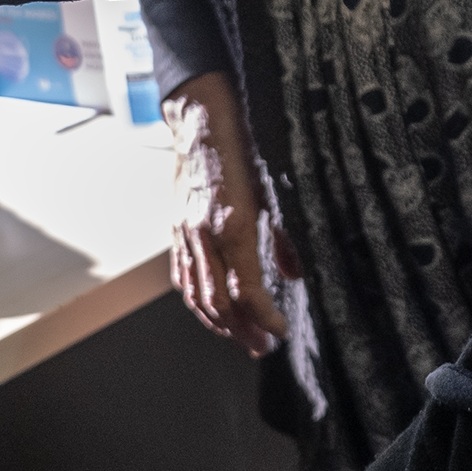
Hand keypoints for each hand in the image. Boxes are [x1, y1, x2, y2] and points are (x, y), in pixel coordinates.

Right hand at [166, 74, 296, 356]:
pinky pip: (183, 277)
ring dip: (220, 324)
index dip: (263, 318)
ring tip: (242, 337)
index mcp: (234, 225)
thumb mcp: (274, 191)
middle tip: (263, 346)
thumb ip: (284, 238)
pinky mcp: (177, 230)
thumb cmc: (242, 152)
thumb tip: (294, 276)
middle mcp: (205, 236)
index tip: (280, 333)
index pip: (246, 290)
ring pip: (197, 295)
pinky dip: (198, 302)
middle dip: (242, 331)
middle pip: (218, 303)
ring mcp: (186, 235)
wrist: (201, 124)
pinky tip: (213, 312)